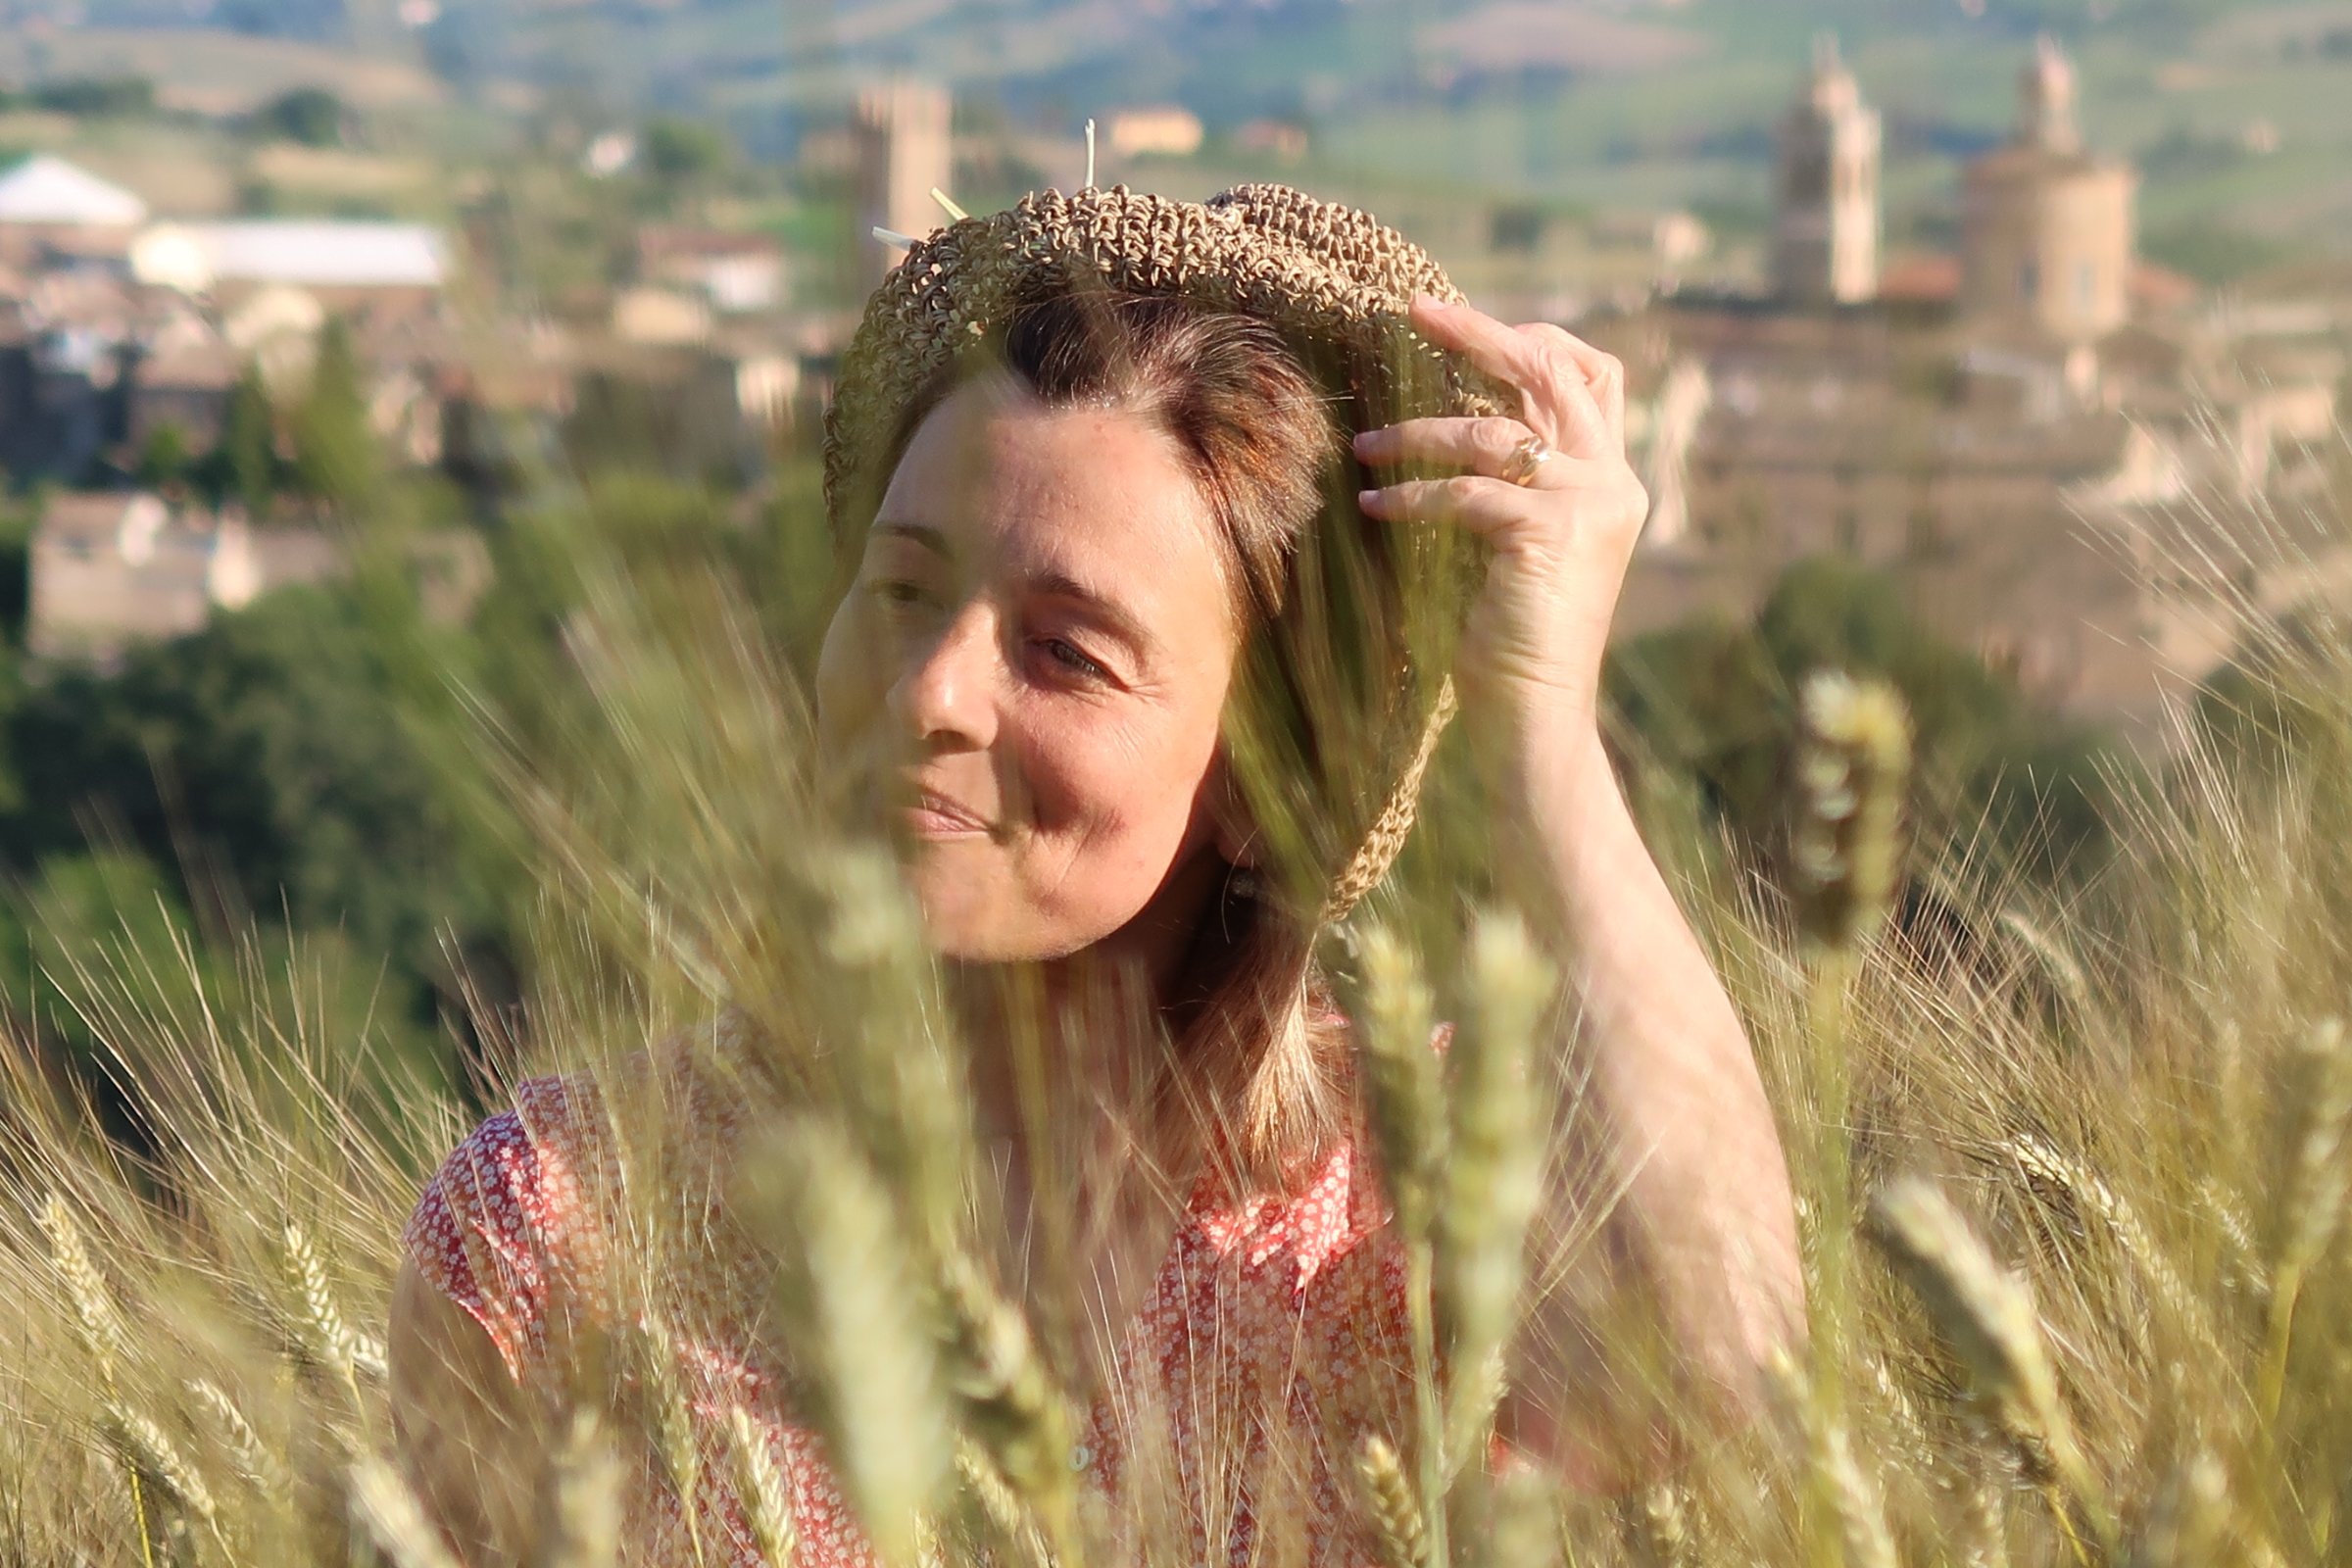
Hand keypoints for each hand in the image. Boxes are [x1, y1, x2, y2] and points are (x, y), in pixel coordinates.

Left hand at [1354, 295, 1649, 756]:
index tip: (1460, 324)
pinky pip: (1463, 492)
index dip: (1531, 339)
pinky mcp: (1548, 533)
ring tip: (1365, 445)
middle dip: (1477, 332)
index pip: (1592, 375)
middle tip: (1413, 309)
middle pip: (1549, 370)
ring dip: (1416, 431)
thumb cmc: (1510, 638)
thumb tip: (1443, 416)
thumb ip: (1505, 482)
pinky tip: (1373, 506)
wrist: (1535, 716)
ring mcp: (1587, 504)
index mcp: (1611, 479)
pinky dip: (1411, 495)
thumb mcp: (1513, 542)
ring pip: (1493, 429)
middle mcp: (1611, 482)